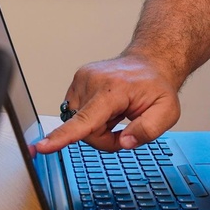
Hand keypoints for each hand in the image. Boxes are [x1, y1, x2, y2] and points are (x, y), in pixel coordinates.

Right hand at [35, 53, 180, 153]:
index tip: (42, 146)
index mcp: (114, 88)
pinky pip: (77, 115)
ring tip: (117, 113)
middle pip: (85, 131)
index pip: (86, 118)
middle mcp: (92, 81)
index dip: (63, 136)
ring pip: (79, 125)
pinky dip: (92, 119)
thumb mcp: (167, 112)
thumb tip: (125, 142)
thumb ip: (149, 129)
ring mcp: (82, 79)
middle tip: (126, 128)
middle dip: (105, 138)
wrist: (150, 63)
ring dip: (98, 128)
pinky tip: (108, 109)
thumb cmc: (157, 87)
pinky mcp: (76, 82)